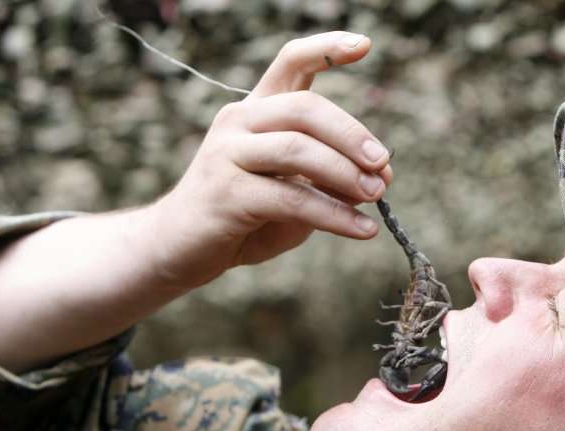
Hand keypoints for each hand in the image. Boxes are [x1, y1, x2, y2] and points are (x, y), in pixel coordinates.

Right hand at [148, 31, 392, 288]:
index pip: (290, 63)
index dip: (327, 48)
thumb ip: (329, 181)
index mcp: (256, 112)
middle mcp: (239, 122)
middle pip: (305, 108)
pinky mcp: (226, 194)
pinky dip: (334, 215)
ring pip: (297, 150)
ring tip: (377, 196)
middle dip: (352, 134)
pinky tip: (363, 229)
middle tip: (384, 164)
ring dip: (345, 174)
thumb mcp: (293, 194)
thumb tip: (380, 179)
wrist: (180, 250)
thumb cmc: (243, 218)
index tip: (365, 45)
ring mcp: (227, 154)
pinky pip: (291, 199)